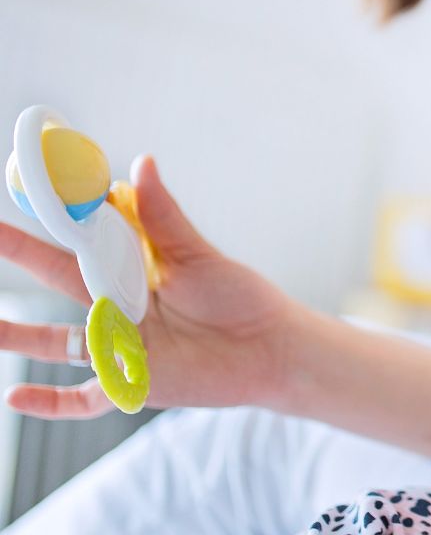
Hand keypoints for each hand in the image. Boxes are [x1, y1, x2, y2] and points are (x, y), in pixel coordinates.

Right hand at [0, 155, 299, 417]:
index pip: (83, 240)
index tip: (22, 190)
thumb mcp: (196, 255)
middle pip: (59, 278)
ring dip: (17, 333)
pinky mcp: (130, 382)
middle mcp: (118, 305)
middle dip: (21, 255)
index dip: (52, 218)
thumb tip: (143, 163)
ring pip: (56, 340)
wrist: (270, 346)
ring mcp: (120, 345)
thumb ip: (162, 216)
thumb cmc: (240, 298)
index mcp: (134, 268)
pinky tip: (13, 397)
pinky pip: (82, 399)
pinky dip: (49, 402)